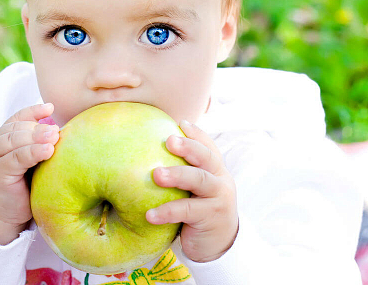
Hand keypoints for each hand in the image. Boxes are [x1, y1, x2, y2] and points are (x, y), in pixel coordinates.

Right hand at [0, 103, 59, 244]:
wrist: (7, 216)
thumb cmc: (24, 187)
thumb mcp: (30, 161)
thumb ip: (36, 144)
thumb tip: (58, 126)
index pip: (16, 119)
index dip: (33, 111)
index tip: (51, 108)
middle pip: (16, 129)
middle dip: (38, 128)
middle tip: (57, 130)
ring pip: (15, 140)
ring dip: (36, 137)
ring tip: (54, 137)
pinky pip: (16, 158)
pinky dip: (33, 152)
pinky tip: (48, 151)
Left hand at [146, 120, 238, 262]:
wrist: (219, 244)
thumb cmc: (198, 210)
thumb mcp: (194, 189)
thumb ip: (182, 171)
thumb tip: (146, 153)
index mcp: (215, 169)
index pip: (208, 146)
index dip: (196, 133)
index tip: (180, 122)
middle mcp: (220, 179)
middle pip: (206, 157)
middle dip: (188, 147)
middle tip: (169, 141)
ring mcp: (218, 197)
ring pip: (199, 180)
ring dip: (177, 175)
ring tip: (156, 175)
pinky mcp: (211, 217)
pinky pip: (187, 210)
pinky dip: (167, 211)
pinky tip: (149, 215)